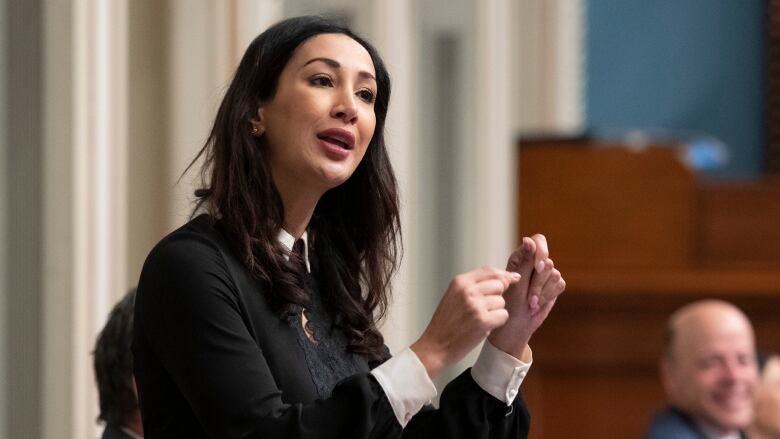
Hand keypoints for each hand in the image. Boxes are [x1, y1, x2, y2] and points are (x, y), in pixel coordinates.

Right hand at [411, 267, 520, 378]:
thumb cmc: (446, 323)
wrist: (436, 345)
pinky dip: (497, 322)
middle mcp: (468, 290)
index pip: (489, 270)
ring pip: (502, 302)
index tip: (512, 278)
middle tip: (485, 308)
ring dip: (496, 311)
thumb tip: (505, 279)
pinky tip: (484, 327)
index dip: (503, 275)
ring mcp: (476, 305)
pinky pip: (503, 315)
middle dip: (497, 296)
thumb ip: (475, 286)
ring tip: (480, 319)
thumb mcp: (454, 296)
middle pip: (499, 284)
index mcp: (460, 282)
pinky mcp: (483, 321)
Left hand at [487, 234, 565, 357]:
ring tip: (531, 302)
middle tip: (529, 297)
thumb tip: (528, 240)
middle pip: (548, 261)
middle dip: (539, 282)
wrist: (515, 326)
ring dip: (543, 291)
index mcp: (520, 257)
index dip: (541, 253)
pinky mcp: (553, 286)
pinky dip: (549, 295)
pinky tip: (538, 303)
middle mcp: (533, 263)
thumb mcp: (516, 283)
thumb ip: (525, 262)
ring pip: (555, 274)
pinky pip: (560, 284)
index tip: (537, 268)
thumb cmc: (510, 304)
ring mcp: (544, 275)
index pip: (539, 241)